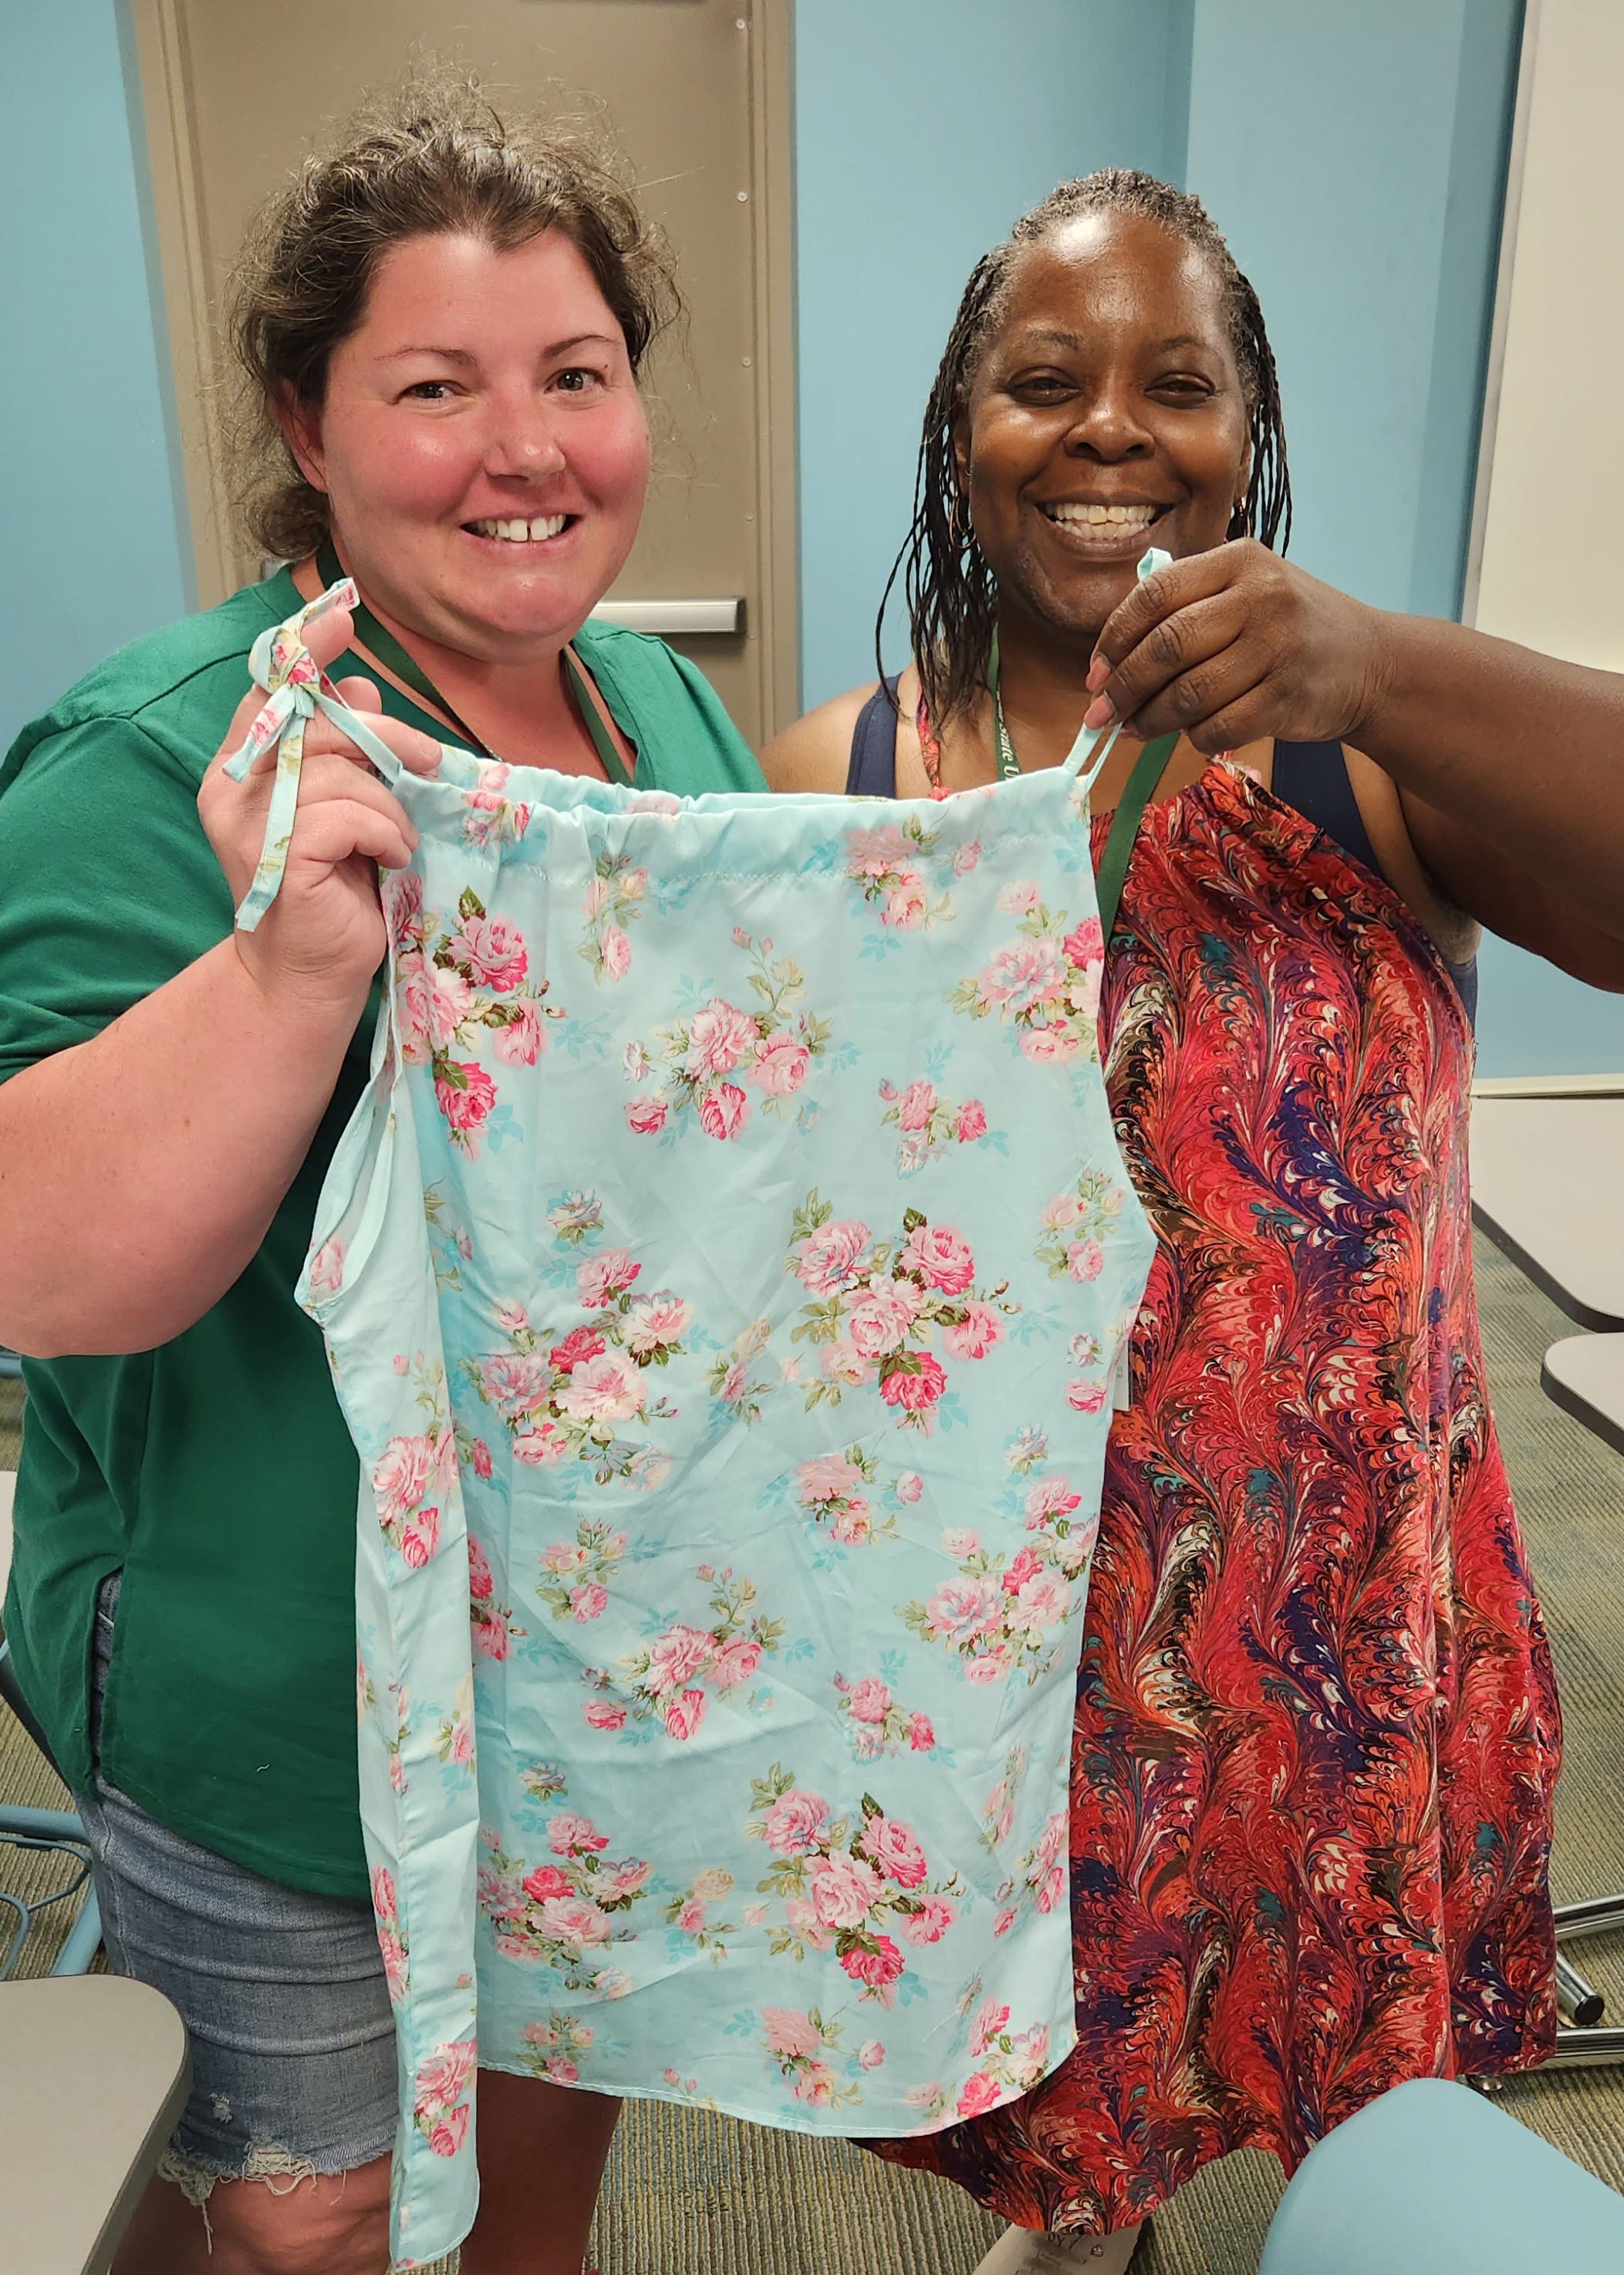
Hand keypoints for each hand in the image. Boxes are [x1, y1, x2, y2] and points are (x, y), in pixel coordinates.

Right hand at [198, 606, 441, 1013]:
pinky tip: (390, 858)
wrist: (311, 975)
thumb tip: (357, 685)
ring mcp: (249, 824)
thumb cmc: (335, 890)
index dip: (305, 650)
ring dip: (388, 805)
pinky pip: (347, 815)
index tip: (342, 618)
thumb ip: (345, 750)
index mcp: (242, 765)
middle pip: (316, 723)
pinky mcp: (280, 858)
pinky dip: (384, 832)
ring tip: (395, 840)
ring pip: (339, 771)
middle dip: (382, 737)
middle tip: (425, 762)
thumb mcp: (347, 806)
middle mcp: (233, 788)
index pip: (269, 687)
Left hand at [1083, 539, 1392, 752]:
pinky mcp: (1288, 697)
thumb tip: (1107, 664)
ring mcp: (1278, 647)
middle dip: (1123, 686)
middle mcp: (1260, 597)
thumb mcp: (1248, 590)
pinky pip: (1218, 726)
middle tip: (1101, 713)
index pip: (1155, 594)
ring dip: (1151, 719)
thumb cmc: (1290, 628)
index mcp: (1238, 560)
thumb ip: (1187, 607)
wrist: (1371, 662)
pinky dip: (1194, 737)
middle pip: (1166, 646)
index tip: (1094, 672)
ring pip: (1188, 693)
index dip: (1114, 638)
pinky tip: (1190, 735)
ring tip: (1134, 729)